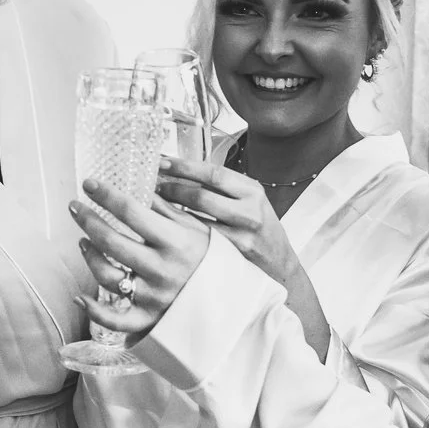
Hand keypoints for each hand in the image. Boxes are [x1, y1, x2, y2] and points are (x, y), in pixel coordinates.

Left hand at [71, 178, 208, 341]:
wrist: (233, 304)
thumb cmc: (213, 261)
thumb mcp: (197, 229)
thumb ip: (167, 209)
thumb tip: (140, 185)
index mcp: (175, 242)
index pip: (132, 212)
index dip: (106, 195)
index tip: (90, 183)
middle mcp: (161, 269)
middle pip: (111, 241)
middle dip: (88, 220)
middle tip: (75, 207)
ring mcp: (152, 297)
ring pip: (106, 275)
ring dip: (89, 255)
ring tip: (84, 241)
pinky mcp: (148, 320)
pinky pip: (114, 320)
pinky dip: (94, 311)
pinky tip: (80, 297)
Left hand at [155, 156, 307, 298]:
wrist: (278, 265)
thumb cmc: (258, 230)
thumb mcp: (247, 201)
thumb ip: (221, 188)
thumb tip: (179, 171)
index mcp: (252, 191)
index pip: (213, 172)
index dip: (183, 166)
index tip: (162, 162)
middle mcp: (249, 211)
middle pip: (201, 195)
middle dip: (171, 187)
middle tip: (150, 184)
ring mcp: (241, 235)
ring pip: (196, 219)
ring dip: (170, 210)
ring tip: (152, 203)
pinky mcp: (232, 257)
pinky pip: (198, 240)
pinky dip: (179, 232)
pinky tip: (163, 229)